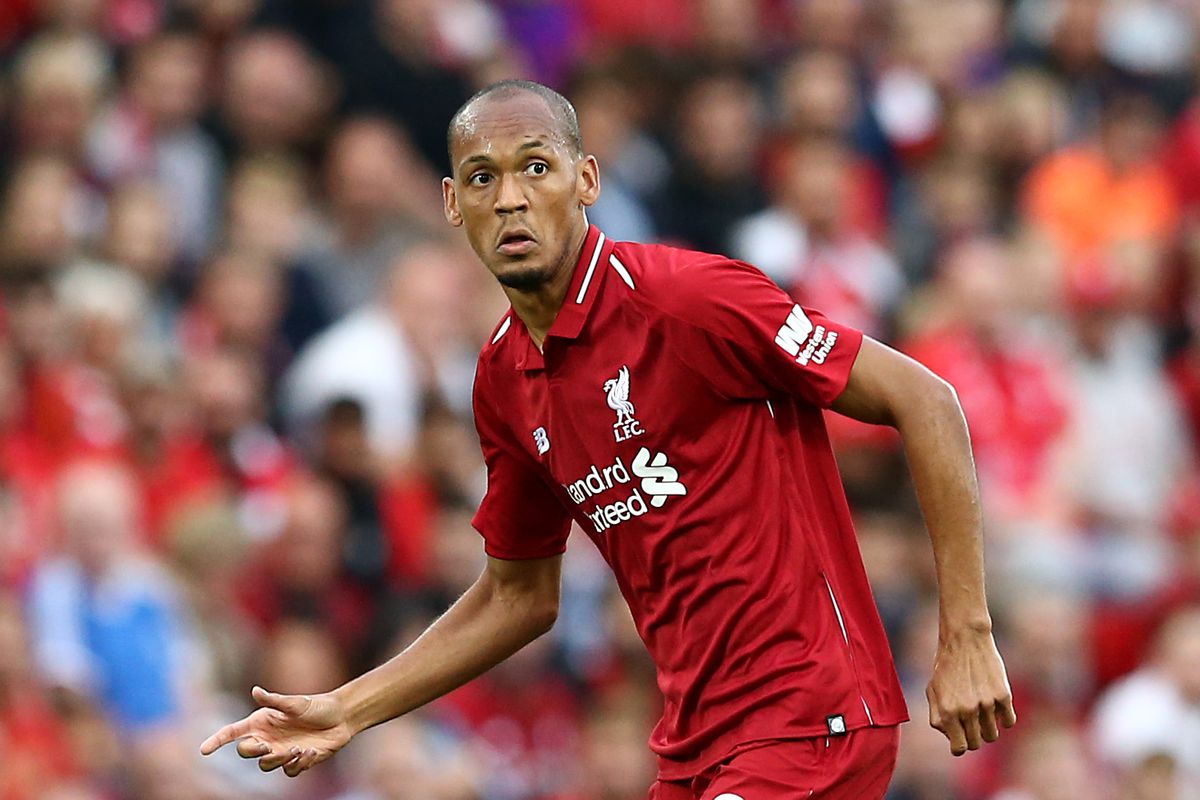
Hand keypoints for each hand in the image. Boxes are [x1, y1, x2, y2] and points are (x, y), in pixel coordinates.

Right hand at [200, 686, 353, 776]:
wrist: (341, 718)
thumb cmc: (317, 706)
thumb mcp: (296, 703)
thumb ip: (275, 700)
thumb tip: (255, 690)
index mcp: (262, 722)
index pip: (232, 733)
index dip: (217, 741)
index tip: (203, 751)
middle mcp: (268, 738)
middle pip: (245, 752)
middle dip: (254, 751)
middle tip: (270, 746)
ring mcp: (280, 751)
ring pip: (266, 766)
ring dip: (280, 760)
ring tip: (299, 748)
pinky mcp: (295, 762)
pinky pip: (289, 772)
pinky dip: (298, 765)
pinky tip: (312, 752)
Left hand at [926, 626, 1016, 756]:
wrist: (964, 639)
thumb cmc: (946, 665)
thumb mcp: (933, 690)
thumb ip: (938, 717)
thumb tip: (951, 737)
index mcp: (947, 712)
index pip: (959, 748)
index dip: (960, 745)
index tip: (962, 738)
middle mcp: (966, 711)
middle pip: (977, 744)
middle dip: (973, 736)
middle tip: (971, 722)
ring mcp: (986, 704)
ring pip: (993, 735)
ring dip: (988, 727)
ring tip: (982, 711)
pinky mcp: (1003, 696)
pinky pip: (1009, 721)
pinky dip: (1004, 717)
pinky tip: (996, 705)